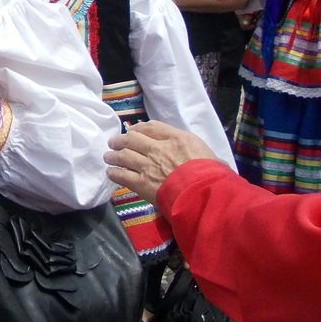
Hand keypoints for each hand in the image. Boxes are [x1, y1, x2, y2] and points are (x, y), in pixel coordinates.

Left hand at [103, 120, 218, 205]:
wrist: (205, 194)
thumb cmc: (212, 174)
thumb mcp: (207, 153)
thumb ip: (193, 149)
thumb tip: (193, 153)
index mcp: (176, 138)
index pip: (152, 127)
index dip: (139, 128)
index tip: (133, 131)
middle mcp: (158, 149)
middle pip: (132, 139)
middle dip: (120, 140)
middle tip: (114, 142)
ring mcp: (148, 166)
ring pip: (123, 156)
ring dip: (113, 156)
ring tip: (108, 157)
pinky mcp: (142, 183)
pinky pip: (122, 175)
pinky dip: (114, 173)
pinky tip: (110, 173)